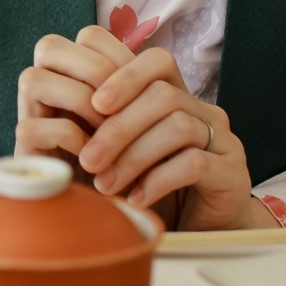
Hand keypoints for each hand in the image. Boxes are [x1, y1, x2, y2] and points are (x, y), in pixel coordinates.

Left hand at [16, 26, 271, 230]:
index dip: (123, 74)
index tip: (92, 105)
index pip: (157, 61)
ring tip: (106, 185)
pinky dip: (157, 180)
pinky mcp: (232, 171)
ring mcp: (223, 138)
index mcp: (178, 94)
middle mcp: (204, 110)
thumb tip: (53, 104)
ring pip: (177, 126)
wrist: (205, 224)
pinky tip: (136, 198)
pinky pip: (194, 163)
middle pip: (162, 95)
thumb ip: (102, 122)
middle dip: (118, 128)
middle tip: (88, 159)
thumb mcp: (124, 148)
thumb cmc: (153, 181)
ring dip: (133, 157)